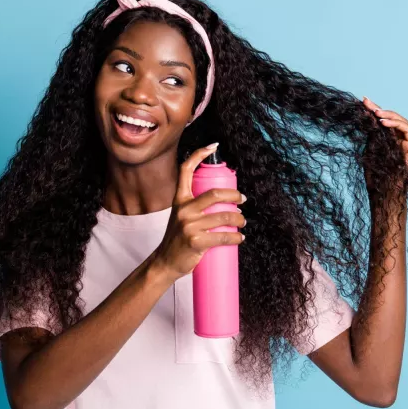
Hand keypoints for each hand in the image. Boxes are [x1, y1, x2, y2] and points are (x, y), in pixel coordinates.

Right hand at [150, 144, 246, 281]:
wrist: (165, 262)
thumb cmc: (177, 239)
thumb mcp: (180, 216)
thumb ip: (194, 206)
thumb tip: (222, 200)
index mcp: (179, 200)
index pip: (186, 170)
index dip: (199, 155)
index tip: (213, 146)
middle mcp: (183, 209)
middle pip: (215, 194)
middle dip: (235, 196)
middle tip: (242, 200)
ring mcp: (189, 225)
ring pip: (224, 217)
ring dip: (239, 220)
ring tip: (242, 223)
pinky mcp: (196, 241)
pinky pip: (223, 236)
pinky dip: (236, 237)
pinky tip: (239, 238)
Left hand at [362, 96, 407, 177]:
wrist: (383, 190)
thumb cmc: (375, 174)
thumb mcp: (370, 147)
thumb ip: (372, 132)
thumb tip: (367, 114)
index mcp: (389, 140)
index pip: (383, 122)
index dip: (374, 110)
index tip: (364, 100)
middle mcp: (400, 140)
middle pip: (392, 119)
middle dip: (379, 109)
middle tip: (368, 103)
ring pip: (402, 122)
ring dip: (388, 115)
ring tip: (376, 113)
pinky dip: (396, 124)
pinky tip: (383, 122)